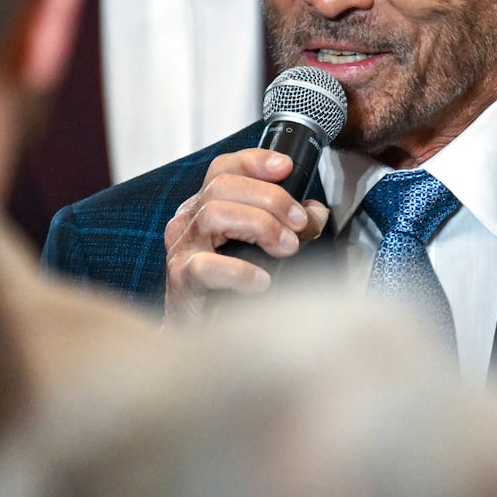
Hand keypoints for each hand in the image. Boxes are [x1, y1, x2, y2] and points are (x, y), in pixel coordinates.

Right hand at [162, 148, 328, 325]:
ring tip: (287, 247)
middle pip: (223, 186)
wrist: (200, 334)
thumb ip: (286, 225)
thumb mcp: (260, 248)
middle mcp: (188, 220)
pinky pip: (207, 266)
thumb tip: (315, 213)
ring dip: (260, 225)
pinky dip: (241, 271)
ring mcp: (181, 248)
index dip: (254, 161)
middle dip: (270, 198)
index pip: (223, 168)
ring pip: (215, 214)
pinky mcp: (181, 279)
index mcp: (204, 206)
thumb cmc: (228, 287)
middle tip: (299, 223)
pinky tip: (263, 281)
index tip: (285, 167)